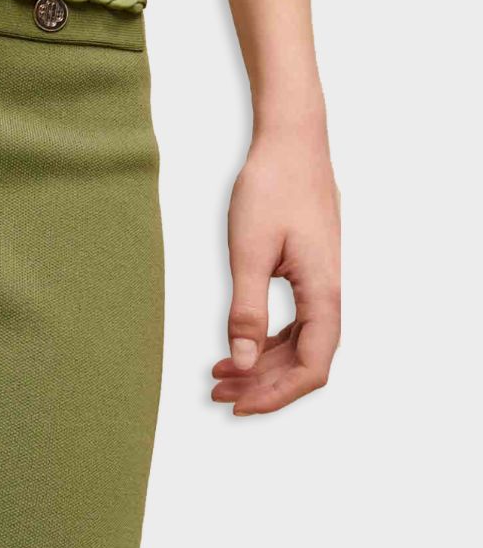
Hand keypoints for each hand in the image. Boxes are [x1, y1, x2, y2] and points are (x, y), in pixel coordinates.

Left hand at [212, 131, 340, 414]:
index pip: (312, 367)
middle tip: (217, 393)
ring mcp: (321, 284)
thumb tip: (241, 363)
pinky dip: (266, 341)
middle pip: (305, 362)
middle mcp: (329, 294)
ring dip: (262, 365)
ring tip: (218, 375)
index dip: (277, 394)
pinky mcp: (308, 273)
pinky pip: (294, 323)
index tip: (238, 405)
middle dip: (263, 385)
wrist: (290, 143)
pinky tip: (237, 346)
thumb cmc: (271, 189)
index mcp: (323, 294)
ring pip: (299, 344)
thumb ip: (245, 310)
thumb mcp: (249, 252)